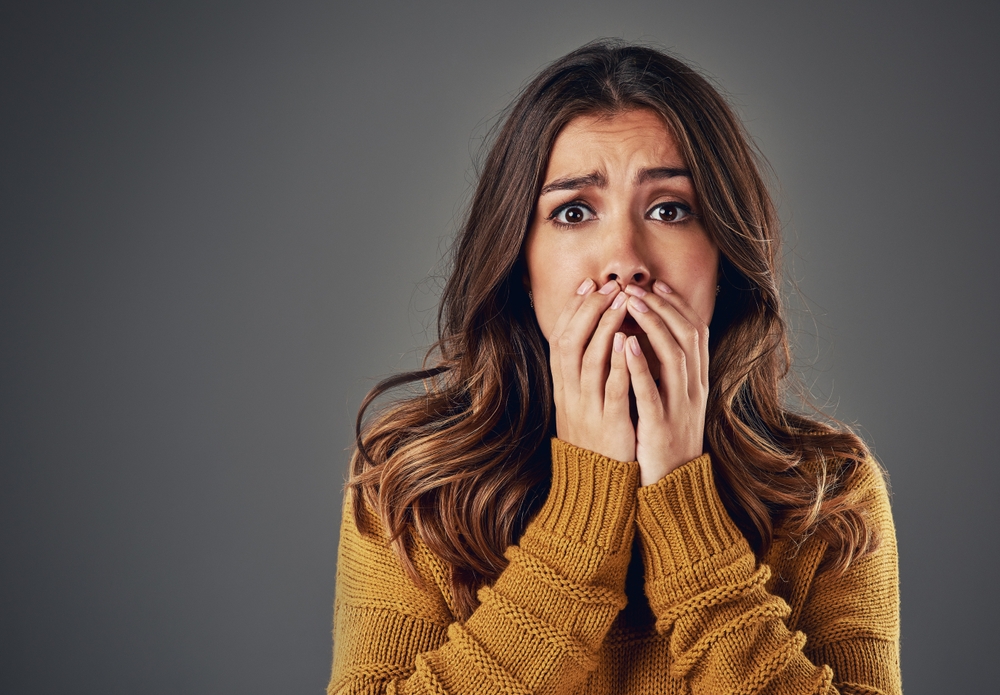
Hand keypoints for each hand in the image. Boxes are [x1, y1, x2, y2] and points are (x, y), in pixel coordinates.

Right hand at [548, 278, 634, 462]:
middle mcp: (570, 394)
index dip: (574, 309)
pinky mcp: (610, 424)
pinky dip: (620, 364)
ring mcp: (589, 409)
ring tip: (622, 302)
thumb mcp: (582, 403)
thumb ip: (584, 372)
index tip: (588, 284)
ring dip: (605, 327)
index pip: (561, 338)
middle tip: (608, 285)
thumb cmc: (595, 439)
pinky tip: (630, 342)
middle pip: (571, 342)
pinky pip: (613, 389)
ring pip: (590, 360)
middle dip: (589, 310)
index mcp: (563, 387)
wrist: (596, 484)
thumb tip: (595, 336)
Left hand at [622, 281, 708, 485]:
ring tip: (631, 302)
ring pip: (674, 355)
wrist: (673, 487)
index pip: (694, 331)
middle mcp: (693, 389)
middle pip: (686, 335)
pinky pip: (651, 391)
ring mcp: (680, 407)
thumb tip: (651, 337)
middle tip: (637, 285)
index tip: (656, 283)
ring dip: (652, 325)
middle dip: (662, 305)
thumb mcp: (673, 401)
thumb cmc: (666, 440)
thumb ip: (668, 372)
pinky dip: (639, 366)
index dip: (676, 304)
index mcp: (696, 382)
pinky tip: (625, 345)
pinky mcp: (660, 426)